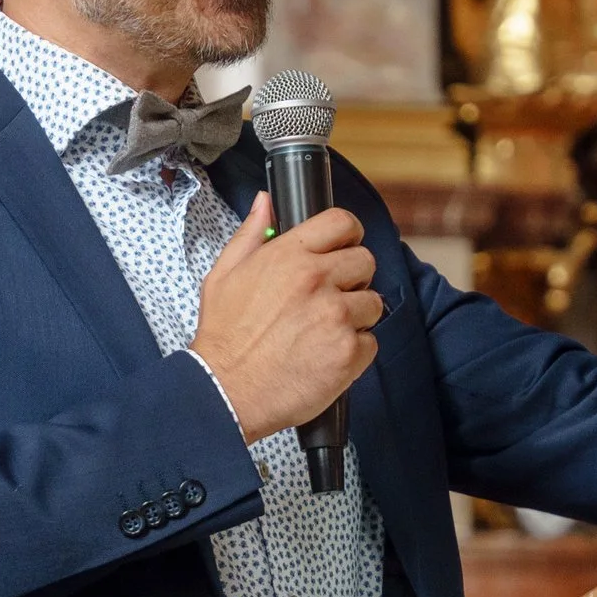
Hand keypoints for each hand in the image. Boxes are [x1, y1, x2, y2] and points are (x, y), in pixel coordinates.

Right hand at [190, 195, 381, 443]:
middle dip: (352, 279)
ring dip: (355, 317)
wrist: (225, 392)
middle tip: (329, 299)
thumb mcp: (224, 275)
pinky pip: (371, 342)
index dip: (348, 235)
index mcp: (289, 255)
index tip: (344, 249)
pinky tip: (325, 357)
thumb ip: (250, 234)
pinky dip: (354, 351)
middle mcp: (317, 280)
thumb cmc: (224, 337)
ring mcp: (336, 316)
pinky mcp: (349, 352)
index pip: (343, 223)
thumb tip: (265, 203)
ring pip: (373, 303)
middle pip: (365, 262)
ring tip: (323, 333)